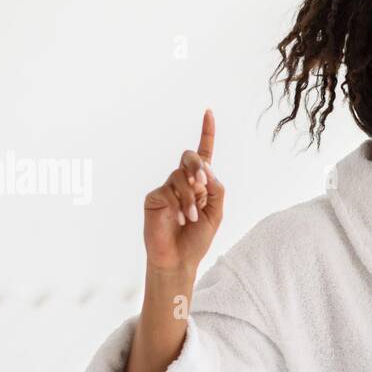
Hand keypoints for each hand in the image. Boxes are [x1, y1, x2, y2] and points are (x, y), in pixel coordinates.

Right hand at [143, 109, 224, 272]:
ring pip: (180, 176)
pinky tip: (181, 220)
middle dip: (198, 166)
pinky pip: (169, 191)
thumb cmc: (197, 239)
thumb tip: (208, 169)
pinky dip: (179, 205)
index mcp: (201, 184)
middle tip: (204, 182)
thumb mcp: (216, 214)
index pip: (204, 154)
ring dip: (191, 197)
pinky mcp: (155, 197)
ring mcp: (167, 188)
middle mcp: (183, 182)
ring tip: (192, 218)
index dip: (206, 133)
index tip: (208, 112)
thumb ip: (217, 190)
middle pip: (190, 157)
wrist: (179, 260)